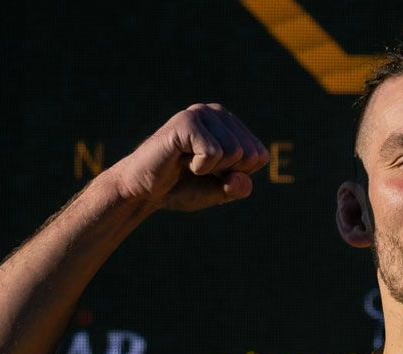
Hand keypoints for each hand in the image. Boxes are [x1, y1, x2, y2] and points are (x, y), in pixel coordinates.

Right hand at [106, 103, 269, 211]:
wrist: (142, 191)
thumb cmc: (182, 187)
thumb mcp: (221, 192)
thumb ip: (239, 187)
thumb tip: (241, 177)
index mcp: (230, 124)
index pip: (260, 155)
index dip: (238, 175)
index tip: (212, 173)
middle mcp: (217, 112)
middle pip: (250, 155)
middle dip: (226, 172)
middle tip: (197, 169)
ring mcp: (201, 113)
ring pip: (235, 153)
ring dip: (210, 170)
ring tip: (188, 163)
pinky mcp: (186, 121)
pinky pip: (213, 153)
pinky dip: (199, 167)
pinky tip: (180, 161)